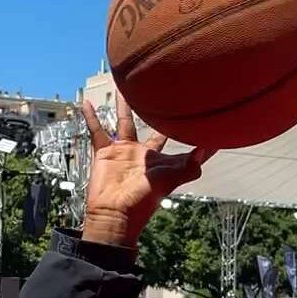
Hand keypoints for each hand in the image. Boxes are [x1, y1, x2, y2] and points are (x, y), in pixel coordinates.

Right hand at [78, 94, 216, 247]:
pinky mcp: (105, 152)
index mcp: (159, 158)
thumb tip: (210, 148)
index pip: (175, 137)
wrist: (116, 213)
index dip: (184, 127)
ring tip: (124, 84)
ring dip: (123, 104)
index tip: (195, 109)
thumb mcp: (171, 179)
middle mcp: (142, 152)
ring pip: (124, 121)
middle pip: (150, 124)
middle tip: (161, 88)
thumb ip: (191, 166)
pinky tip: (86, 102)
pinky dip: (91, 117)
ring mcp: (123, 150)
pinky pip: (97, 130)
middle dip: (155, 110)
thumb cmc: (144, 200)